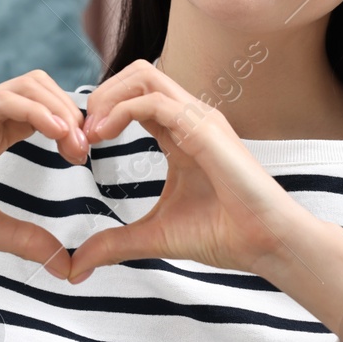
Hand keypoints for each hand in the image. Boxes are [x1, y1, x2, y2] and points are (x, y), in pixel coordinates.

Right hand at [0, 70, 89, 277]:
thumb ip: (25, 240)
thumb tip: (65, 266)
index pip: (44, 113)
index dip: (72, 128)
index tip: (85, 160)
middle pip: (43, 89)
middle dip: (74, 113)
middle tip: (86, 151)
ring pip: (29, 86)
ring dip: (61, 109)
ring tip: (76, 144)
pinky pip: (4, 101)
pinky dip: (38, 112)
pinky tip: (58, 134)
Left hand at [67, 59, 316, 282]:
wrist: (265, 243)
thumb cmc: (223, 235)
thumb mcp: (154, 236)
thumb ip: (114, 244)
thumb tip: (77, 267)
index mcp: (180, 133)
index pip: (135, 98)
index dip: (101, 113)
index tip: (79, 146)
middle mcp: (190, 118)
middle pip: (136, 74)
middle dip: (100, 95)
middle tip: (79, 134)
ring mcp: (199, 118)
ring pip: (144, 75)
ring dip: (107, 98)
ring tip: (89, 133)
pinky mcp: (204, 128)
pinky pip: (155, 100)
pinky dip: (122, 111)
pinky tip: (103, 137)